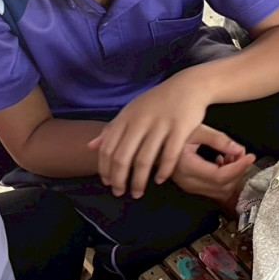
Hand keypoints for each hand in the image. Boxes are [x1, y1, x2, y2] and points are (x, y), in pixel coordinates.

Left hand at [89, 73, 211, 197]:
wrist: (188, 86)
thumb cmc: (157, 102)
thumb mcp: (131, 111)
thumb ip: (111, 129)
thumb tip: (90, 147)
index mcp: (126, 118)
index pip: (108, 149)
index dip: (105, 169)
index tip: (108, 183)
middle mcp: (140, 122)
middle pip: (123, 157)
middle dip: (119, 179)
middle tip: (119, 193)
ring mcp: (160, 125)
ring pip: (145, 160)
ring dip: (139, 181)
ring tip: (137, 193)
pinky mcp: (180, 128)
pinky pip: (170, 155)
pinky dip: (163, 170)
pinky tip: (160, 180)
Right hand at [170, 126, 256, 207]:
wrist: (154, 141)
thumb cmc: (172, 132)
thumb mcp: (195, 129)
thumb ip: (218, 139)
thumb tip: (239, 149)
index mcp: (186, 166)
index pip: (219, 176)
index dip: (238, 168)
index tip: (250, 156)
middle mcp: (187, 181)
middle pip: (223, 186)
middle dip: (238, 171)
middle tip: (243, 154)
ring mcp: (188, 186)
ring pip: (220, 190)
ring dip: (232, 175)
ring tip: (232, 156)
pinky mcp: (191, 186)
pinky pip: (214, 188)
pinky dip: (224, 177)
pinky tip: (222, 160)